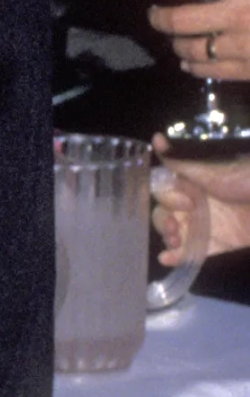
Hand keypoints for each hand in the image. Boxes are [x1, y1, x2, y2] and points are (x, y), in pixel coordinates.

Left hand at [146, 0, 249, 80]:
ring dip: (177, 44)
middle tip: (153, 13)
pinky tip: (189, 64)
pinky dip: (195, 67)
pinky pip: (211, 71)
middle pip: (180, 19)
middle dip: (160, 17)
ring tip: (174, 40)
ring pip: (191, 49)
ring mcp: (241, 47)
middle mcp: (237, 15)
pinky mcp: (248, 71)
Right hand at [151, 138, 249, 261]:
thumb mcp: (215, 173)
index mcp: (193, 186)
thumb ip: (183, 162)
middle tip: (175, 228)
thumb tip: (155, 138)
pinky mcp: (212, 248)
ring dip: (167, 238)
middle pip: (163, 214)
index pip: (164, 191)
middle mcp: (194, 206)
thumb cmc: (247, 184)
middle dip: (163, 222)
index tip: (185, 203)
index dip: (167, 198)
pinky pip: (188, 254)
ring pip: (172, 234)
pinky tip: (168, 258)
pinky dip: (175, 257)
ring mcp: (202, 228)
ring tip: (175, 241)